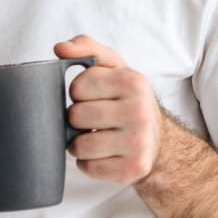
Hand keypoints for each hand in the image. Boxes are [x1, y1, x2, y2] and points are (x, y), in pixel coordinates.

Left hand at [54, 35, 161, 184]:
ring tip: (97, 137)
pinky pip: (88, 167)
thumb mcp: (112, 67)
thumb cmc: (126, 99)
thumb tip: (60, 48)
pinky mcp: (134, 169)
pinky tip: (104, 155)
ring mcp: (139, 142)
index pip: (77, 87)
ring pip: (78, 146)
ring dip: (79, 144)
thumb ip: (86, 48)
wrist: (157, 139)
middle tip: (94, 120)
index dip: (78, 93)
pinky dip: (89, 163)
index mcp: (133, 82)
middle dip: (77, 119)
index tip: (93, 96)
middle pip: (75, 117)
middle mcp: (140, 111)